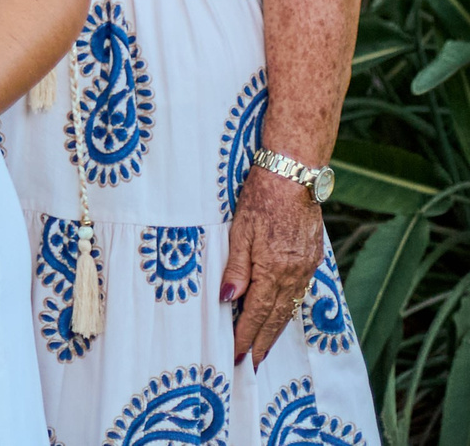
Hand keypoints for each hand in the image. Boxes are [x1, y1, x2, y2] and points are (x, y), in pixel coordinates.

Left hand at [223, 165, 323, 363]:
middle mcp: (294, 274)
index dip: (244, 335)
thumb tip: (228, 299)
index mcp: (273, 269)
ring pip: (289, 307)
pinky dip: (287, 309)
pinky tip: (280, 315)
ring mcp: (306, 268)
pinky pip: (298, 292)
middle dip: (261, 342)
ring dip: (275, 330)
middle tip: (249, 364)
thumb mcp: (240, 231)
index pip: (256, 313)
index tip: (234, 355)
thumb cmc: (260, 199)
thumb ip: (236, 268)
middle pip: (275, 317)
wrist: (294, 177)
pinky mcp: (312, 259)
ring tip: (263, 348)